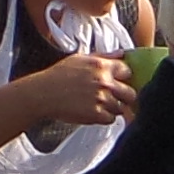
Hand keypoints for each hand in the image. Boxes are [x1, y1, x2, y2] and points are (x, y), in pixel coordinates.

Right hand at [20, 50, 136, 127]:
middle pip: (130, 93)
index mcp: (101, 66)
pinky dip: (104, 118)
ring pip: (121, 108)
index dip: (123, 77)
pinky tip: (94, 112)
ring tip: (99, 104)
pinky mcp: (96, 114)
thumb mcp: (80, 58)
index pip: (127, 71)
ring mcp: (101, 99)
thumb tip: (122, 53)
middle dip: (124, 96)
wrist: (43, 94)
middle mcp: (104, 82)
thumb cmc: (59, 76)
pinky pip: (111, 119)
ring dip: (113, 108)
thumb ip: (103, 56)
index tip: (118, 80)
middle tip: (115, 97)